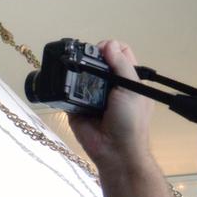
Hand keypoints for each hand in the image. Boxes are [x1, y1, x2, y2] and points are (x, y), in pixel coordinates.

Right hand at [69, 40, 154, 171]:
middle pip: (98, 60)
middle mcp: (109, 84)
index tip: (103, 51)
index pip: (120, 52)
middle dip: (91, 57)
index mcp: (127, 78)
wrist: (114, 151)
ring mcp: (90, 95)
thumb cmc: (130, 121)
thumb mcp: (133, 89)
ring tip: (73, 70)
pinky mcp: (74, 106)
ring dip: (76, 70)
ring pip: (81, 73)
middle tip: (85, 60)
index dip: (111, 47)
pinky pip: (67, 91)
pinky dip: (64, 86)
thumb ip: (122, 65)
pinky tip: (63, 82)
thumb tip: (109, 44)